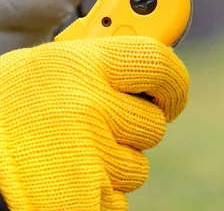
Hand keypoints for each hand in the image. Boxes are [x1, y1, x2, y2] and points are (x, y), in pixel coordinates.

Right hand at [0, 36, 188, 210]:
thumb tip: (153, 66)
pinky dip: (98, 195)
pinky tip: (67, 176)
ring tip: (71, 150)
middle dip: (133, 128)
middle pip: (154, 124)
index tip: (171, 92)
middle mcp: (90, 106)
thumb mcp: (52, 64)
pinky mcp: (82, 199)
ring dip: (113, 164)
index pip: (160, 64)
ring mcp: (88, 156)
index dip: (173, 81)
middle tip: (104, 125)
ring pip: (136, 167)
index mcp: (82, 64)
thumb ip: (102, 61)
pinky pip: (117, 200)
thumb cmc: (10, 103)